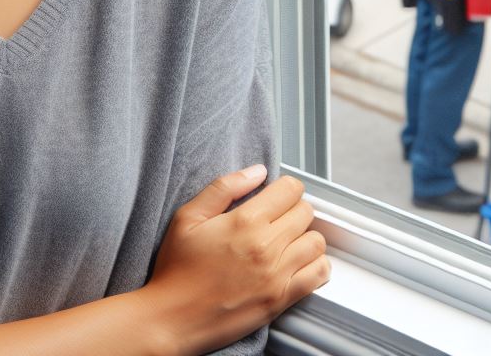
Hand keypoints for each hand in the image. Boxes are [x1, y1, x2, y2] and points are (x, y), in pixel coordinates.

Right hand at [146, 168, 329, 354]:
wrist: (172, 319)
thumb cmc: (177, 269)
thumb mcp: (189, 216)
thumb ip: (225, 187)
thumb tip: (258, 171)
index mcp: (246, 221)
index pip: (291, 190)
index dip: (286, 187)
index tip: (277, 195)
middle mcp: (266, 246)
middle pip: (306, 212)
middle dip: (294, 209)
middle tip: (278, 217)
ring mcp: (277, 275)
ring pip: (316, 242)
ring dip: (306, 236)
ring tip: (288, 240)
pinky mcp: (280, 300)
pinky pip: (318, 275)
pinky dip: (317, 265)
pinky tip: (300, 262)